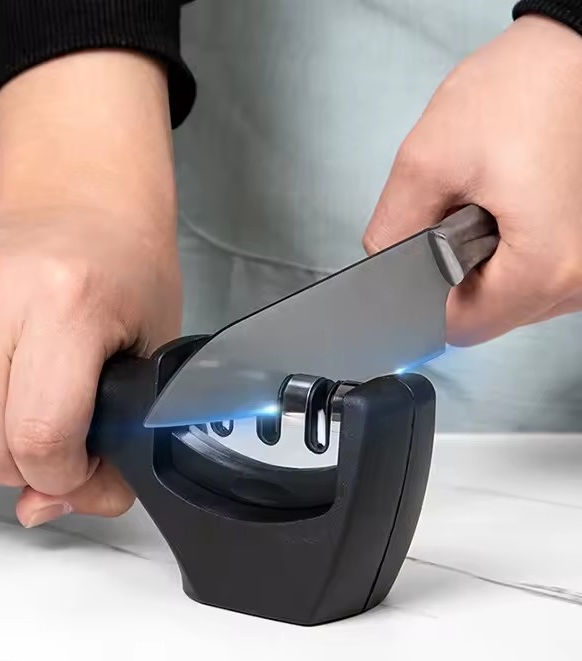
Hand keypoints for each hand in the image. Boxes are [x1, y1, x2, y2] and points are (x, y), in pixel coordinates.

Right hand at [0, 52, 179, 526]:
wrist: (81, 210)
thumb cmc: (120, 276)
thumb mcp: (149, 361)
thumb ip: (116, 451)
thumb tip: (42, 506)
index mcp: (67, 301)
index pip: (40, 437)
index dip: (62, 476)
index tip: (77, 463)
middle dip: (20, 469)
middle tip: (47, 440)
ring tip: (4, 421)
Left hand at [364, 15, 581, 345]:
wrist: (578, 48)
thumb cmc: (526, 86)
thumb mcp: (427, 158)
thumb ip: (392, 229)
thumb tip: (382, 263)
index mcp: (544, 264)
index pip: (462, 328)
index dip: (426, 303)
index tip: (417, 269)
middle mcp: (580, 276)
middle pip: (490, 314)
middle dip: (458, 274)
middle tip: (465, 211)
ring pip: (513, 297)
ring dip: (488, 261)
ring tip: (496, 199)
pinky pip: (538, 273)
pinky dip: (515, 249)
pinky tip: (514, 205)